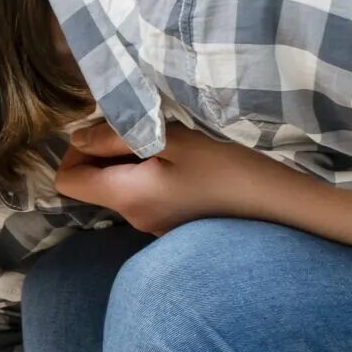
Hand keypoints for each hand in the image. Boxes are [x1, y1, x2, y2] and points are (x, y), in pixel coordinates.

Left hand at [53, 120, 283, 235]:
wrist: (282, 204)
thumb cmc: (231, 167)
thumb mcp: (173, 139)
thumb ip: (120, 136)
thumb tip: (79, 138)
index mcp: (127, 197)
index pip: (68, 181)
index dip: (75, 151)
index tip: (105, 128)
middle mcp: (134, 217)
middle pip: (94, 184)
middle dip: (105, 151)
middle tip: (140, 126)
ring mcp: (155, 225)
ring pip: (121, 187)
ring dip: (132, 160)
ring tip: (167, 140)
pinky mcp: (175, 224)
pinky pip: (147, 195)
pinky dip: (153, 173)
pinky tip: (184, 159)